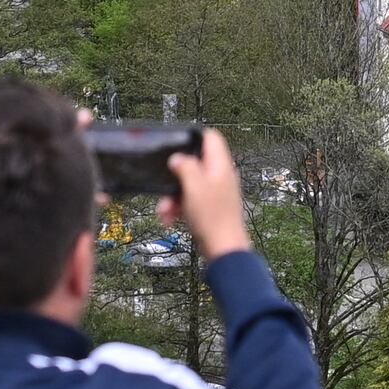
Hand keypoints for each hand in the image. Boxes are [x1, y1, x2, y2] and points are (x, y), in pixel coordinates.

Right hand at [166, 127, 251, 263]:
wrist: (224, 250)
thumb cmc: (213, 219)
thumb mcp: (194, 187)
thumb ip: (186, 166)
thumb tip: (178, 158)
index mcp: (221, 166)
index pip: (212, 138)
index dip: (193, 138)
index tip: (176, 145)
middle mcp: (221, 176)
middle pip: (196, 164)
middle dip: (176, 176)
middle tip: (166, 185)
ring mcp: (217, 192)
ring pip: (190, 184)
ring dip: (174, 195)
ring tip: (164, 210)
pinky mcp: (211, 208)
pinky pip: (192, 200)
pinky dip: (180, 207)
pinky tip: (170, 218)